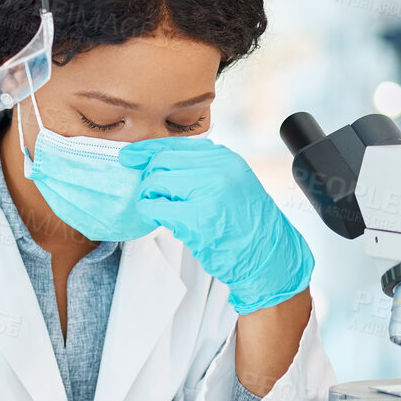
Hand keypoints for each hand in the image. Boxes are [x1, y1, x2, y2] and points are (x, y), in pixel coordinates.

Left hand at [120, 138, 312, 313]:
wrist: (269, 256)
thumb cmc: (248, 226)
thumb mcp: (232, 184)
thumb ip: (202, 170)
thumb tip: (160, 164)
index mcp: (225, 158)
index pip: (176, 144)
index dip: (147, 150)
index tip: (131, 156)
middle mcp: (218, 169)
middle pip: (162, 161)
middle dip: (149, 178)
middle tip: (151, 195)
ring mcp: (208, 192)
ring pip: (155, 182)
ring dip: (149, 196)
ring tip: (159, 209)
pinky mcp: (197, 218)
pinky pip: (154, 207)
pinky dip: (148, 212)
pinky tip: (158, 219)